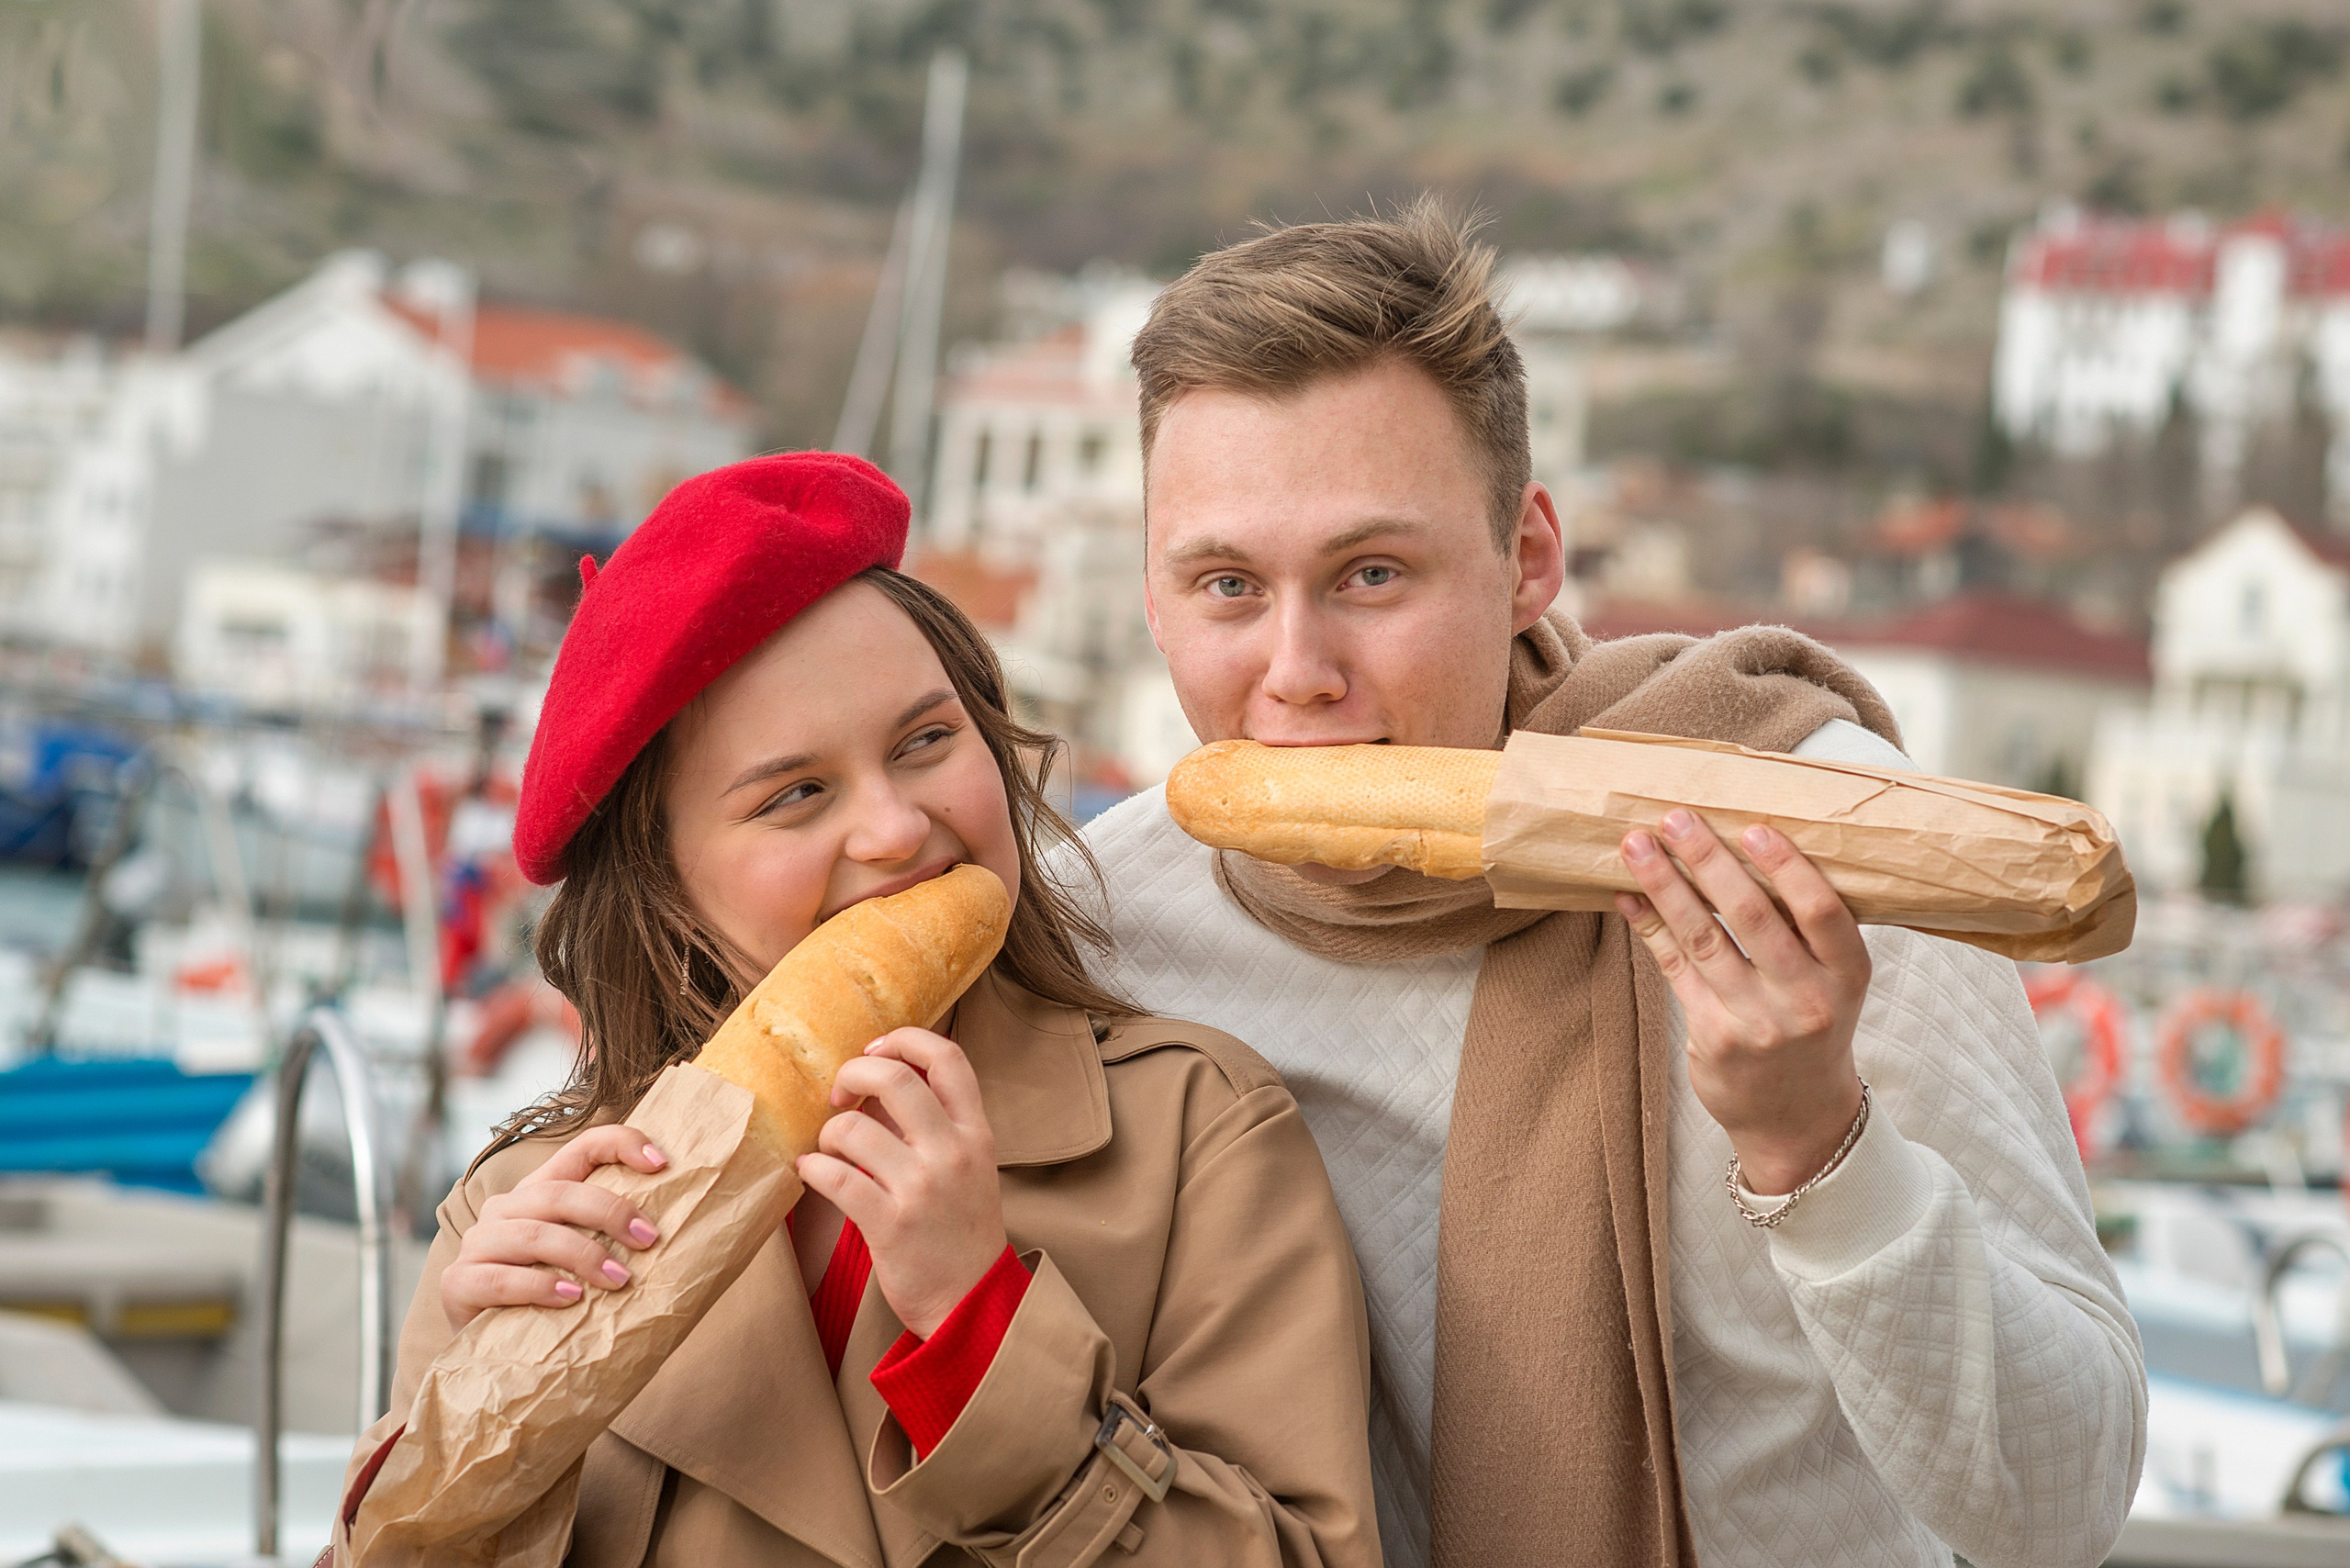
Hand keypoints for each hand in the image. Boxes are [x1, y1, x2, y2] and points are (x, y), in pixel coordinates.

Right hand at [439, 1125, 667, 1331]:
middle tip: (648, 1239)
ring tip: (619, 1279)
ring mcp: (478, 1244)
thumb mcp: (586, 1262)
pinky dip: (541, 1286)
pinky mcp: (459, 1283)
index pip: (582, 1147)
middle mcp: (506, 1209)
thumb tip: (685, 1234)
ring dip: (583, 1254)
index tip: (662, 1164)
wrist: (494, 1353)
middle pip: (559, 1192)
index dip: (621, 1144)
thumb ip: (615, 1240)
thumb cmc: (554, 1301)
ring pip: (533, 1233)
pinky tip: (571, 1299)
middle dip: (610, 1211)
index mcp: (540, 1191)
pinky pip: (500, 1278)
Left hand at [797, 1027, 1006, 1338]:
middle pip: (894, 1078)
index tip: (874, 1051)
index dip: (904, 1040)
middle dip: (851, 1075)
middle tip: (838, 1094)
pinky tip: (812, 1173)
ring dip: (827, 1133)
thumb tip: (876, 1083)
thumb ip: (932, 1123)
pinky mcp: (890, 1225)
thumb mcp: (968, 1167)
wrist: (972, 1302)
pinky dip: (812, 1169)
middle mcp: (953, 1153)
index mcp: (975, 1133)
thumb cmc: (961, 1230)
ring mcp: (922, 1188)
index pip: (947, 1057)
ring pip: (853, 1129)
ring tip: (828, 1150)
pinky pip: (835, 1178)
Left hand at [1615, 810, 1869, 1195]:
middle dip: (1709, 861)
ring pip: (1704, 938)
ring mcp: (1757, 1022)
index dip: (1788, 868)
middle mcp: (1806, 999)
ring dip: (1665, 885)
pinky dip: (1650, 927)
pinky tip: (1629, 896)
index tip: (1753, 827)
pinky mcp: (1713, 1037)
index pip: (1822, 912)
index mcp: (1847, 975)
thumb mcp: (1832, 982)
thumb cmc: (1813, 1027)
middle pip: (1753, 917)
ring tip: (1637, 844)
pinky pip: (1675, 969)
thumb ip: (1804, 928)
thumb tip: (1747, 844)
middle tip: (1676, 817)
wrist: (1798, 1118)